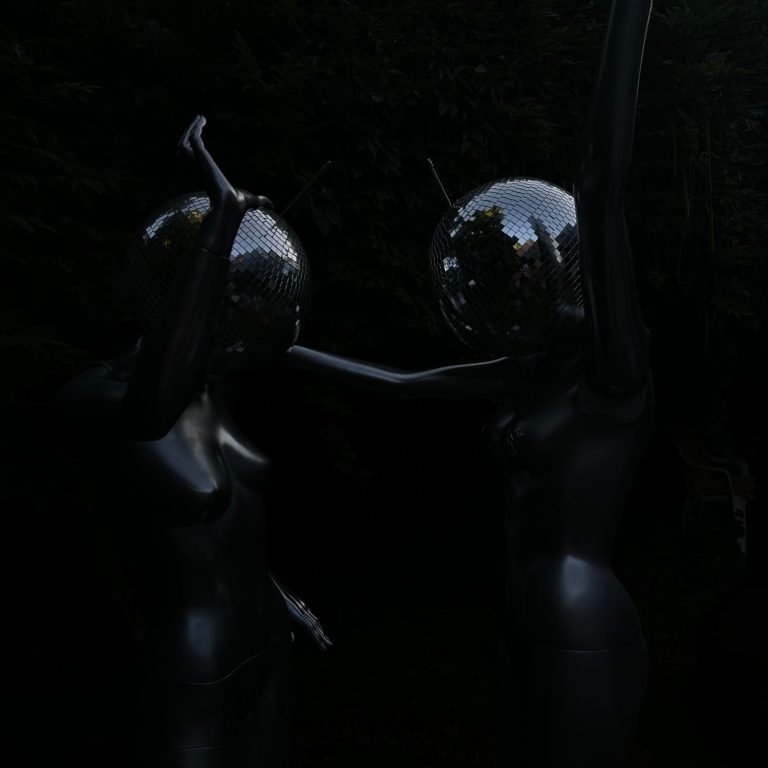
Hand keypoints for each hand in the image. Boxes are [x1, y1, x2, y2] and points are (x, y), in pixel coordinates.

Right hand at [178, 115, 273, 253]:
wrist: (232, 206)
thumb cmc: (239, 206)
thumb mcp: (252, 200)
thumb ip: (261, 201)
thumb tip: (273, 206)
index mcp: (206, 177)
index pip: (195, 160)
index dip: (195, 148)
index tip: (201, 137)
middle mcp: (198, 170)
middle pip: (184, 149)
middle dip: (189, 134)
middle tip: (199, 120)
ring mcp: (198, 164)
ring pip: (184, 143)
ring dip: (190, 129)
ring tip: (200, 117)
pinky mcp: (201, 158)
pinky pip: (193, 139)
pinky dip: (195, 128)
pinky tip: (203, 119)